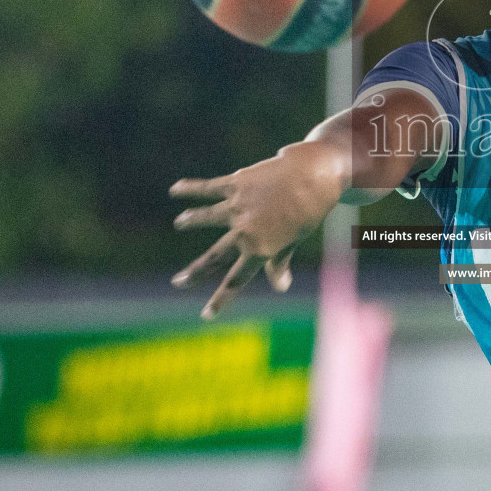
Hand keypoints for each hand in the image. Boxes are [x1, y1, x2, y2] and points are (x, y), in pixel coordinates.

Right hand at [170, 140, 347, 317]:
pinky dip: (191, 189)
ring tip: (179, 222)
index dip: (221, 299)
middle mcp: (245, 231)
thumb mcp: (295, 240)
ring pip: (207, 217)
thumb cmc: (309, 210)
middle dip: (195, 272)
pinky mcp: (236, 184)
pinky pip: (209, 188)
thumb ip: (280, 262)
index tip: (206, 315)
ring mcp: (238, 207)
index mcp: (261, 249)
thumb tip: (280, 288)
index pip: (236, 280)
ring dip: (191, 219)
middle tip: (178, 282)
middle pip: (215, 256)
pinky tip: (175, 189)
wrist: (315, 176)